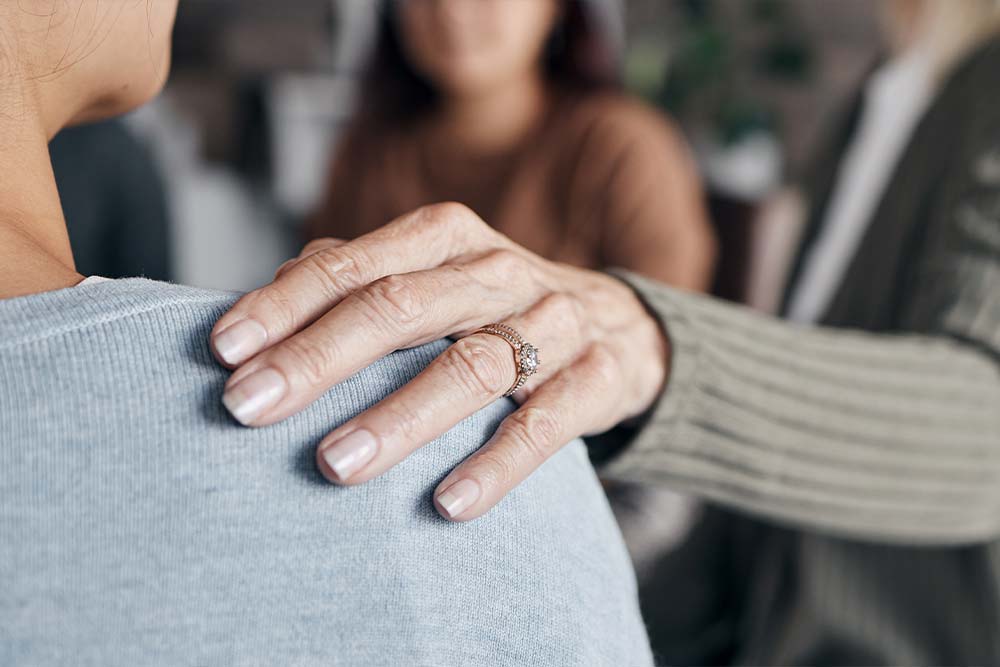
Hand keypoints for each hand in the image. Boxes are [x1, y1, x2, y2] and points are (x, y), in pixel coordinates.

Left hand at [210, 203, 668, 520]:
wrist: (621, 326)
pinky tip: (448, 503)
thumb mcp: (431, 277)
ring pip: (471, 367)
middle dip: (320, 358)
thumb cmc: (497, 307)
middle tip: (248, 407)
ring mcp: (553, 321)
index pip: (352, 266)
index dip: (285, 306)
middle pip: (402, 308)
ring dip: (400, 417)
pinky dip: (497, 463)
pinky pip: (546, 423)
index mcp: (445, 239)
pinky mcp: (598, 376)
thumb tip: (265, 302)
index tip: (222, 352)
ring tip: (335, 464)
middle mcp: (497, 271)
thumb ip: (357, 281)